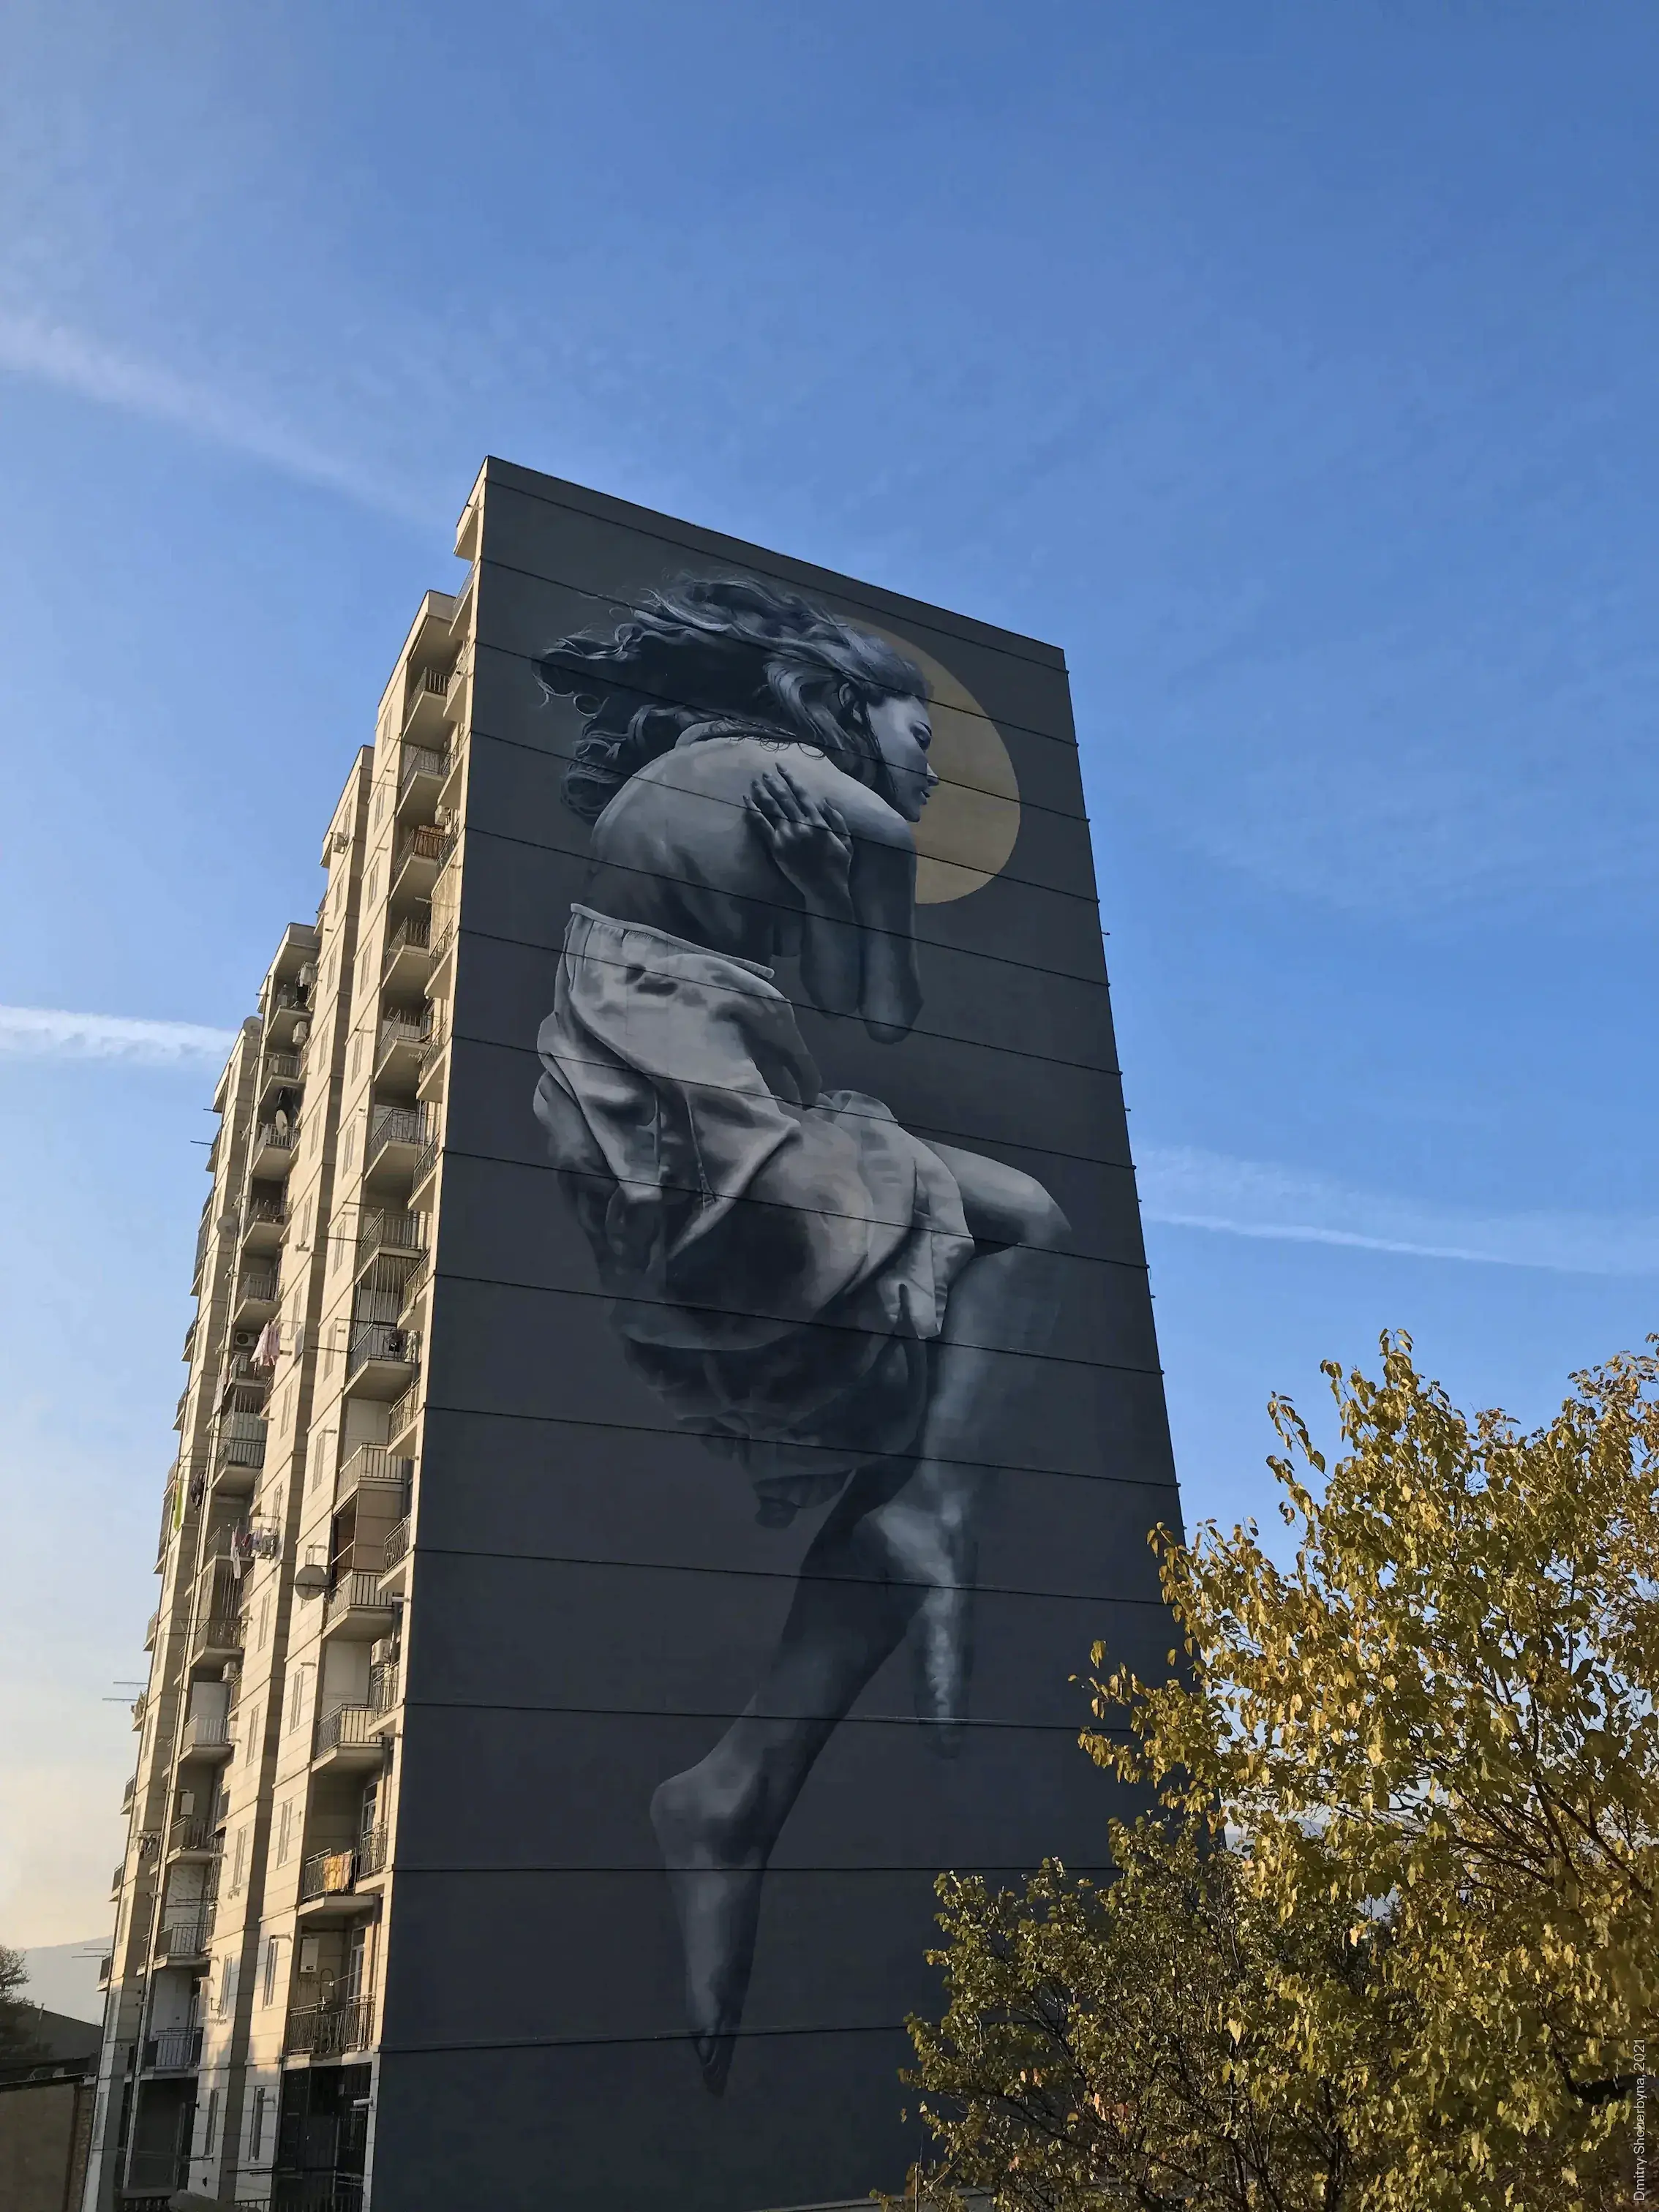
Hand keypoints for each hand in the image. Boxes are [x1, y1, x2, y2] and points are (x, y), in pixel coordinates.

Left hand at [745, 764, 854, 909]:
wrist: (825, 889)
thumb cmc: (838, 866)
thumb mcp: (846, 840)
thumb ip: (837, 819)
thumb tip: (825, 801)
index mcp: (818, 821)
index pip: (802, 794)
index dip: (790, 779)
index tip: (781, 768)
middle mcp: (801, 824)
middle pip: (784, 798)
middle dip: (773, 783)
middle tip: (764, 773)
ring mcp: (787, 835)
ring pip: (772, 808)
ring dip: (762, 793)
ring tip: (754, 782)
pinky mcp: (776, 847)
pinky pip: (762, 826)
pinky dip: (753, 811)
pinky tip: (746, 801)